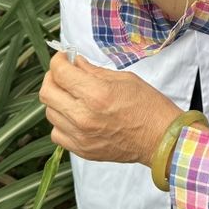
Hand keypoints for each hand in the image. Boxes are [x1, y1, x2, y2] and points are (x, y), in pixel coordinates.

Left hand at [40, 53, 183, 165]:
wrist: (161, 139)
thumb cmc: (148, 106)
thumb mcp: (124, 79)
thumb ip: (93, 71)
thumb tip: (74, 62)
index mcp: (96, 94)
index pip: (59, 72)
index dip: (58, 61)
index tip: (64, 58)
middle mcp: (83, 116)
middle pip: (47, 92)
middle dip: (53, 77)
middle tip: (64, 74)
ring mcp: (80, 136)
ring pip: (49, 113)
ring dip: (57, 100)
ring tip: (72, 95)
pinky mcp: (82, 150)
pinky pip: (57, 133)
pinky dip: (61, 122)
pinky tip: (75, 116)